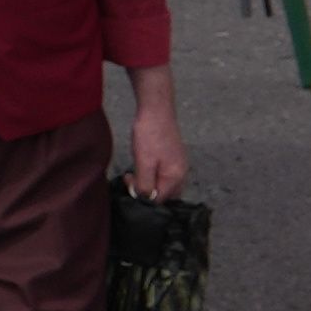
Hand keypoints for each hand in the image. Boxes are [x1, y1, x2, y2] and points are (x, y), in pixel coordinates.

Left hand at [123, 69, 187, 204]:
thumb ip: (145, 184)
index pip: (159, 200)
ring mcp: (180, 165)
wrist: (156, 110)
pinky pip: (165, 174)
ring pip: (164, 184)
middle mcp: (182, 174)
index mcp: (175, 177)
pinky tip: (144, 163)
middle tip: (132, 177)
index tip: (129, 180)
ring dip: (150, 182)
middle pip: (164, 194)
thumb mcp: (144, 162)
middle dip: (148, 191)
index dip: (142, 195)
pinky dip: (154, 174)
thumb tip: (144, 199)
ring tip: (137, 169)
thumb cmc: (149, 135)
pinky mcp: (175, 157)